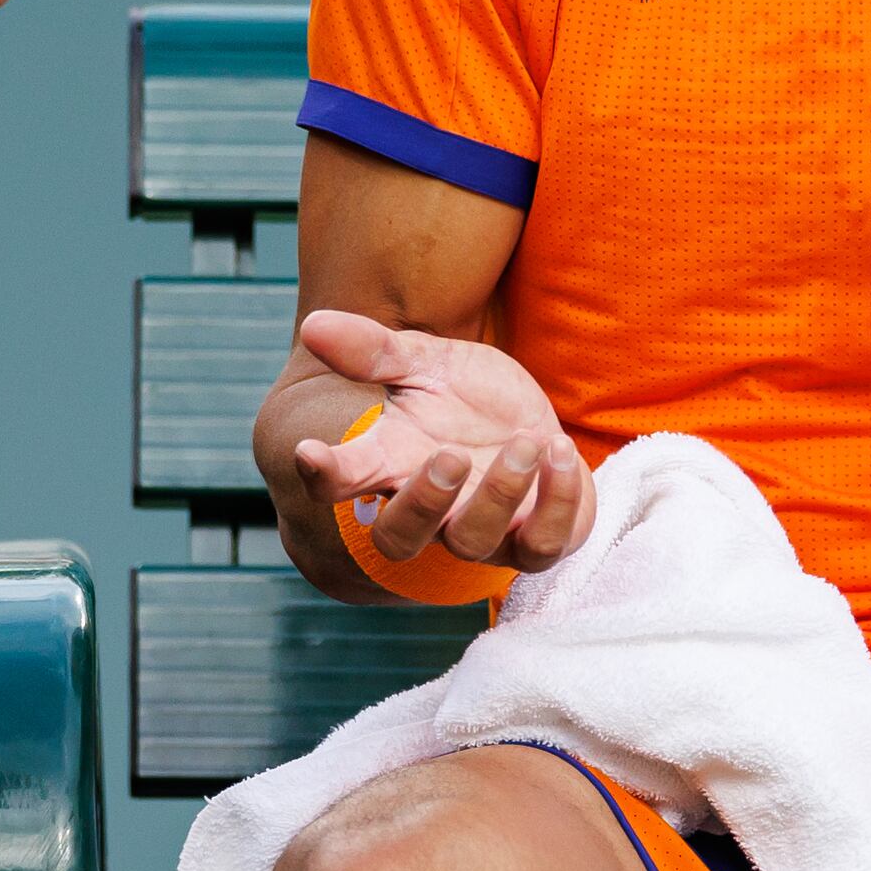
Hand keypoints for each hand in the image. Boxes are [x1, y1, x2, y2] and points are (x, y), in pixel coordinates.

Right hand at [286, 307, 596, 576]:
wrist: (533, 421)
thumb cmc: (467, 399)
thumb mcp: (426, 363)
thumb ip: (374, 350)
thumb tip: (314, 324)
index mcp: (391, 464)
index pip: (341, 483)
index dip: (323, 475)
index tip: (310, 452)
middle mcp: (431, 510)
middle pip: (399, 540)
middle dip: (423, 503)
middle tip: (450, 456)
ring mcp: (483, 532)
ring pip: (473, 543)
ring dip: (500, 494)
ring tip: (525, 440)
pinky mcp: (535, 539)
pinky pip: (543, 547)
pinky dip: (556, 502)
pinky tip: (560, 450)